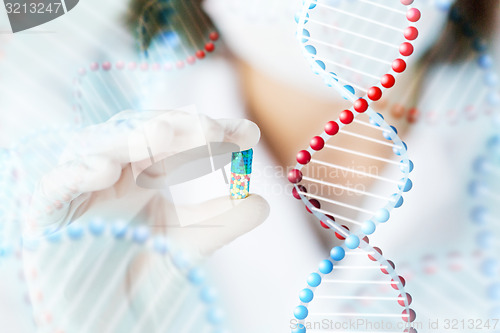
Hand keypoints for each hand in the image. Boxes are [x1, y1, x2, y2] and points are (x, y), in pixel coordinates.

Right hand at [25, 109, 269, 255]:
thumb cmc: (140, 268)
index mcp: (146, 171)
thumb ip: (222, 222)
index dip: (210, 132)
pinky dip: (77, 173)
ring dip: (129, 138)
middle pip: (142, 132)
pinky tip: (105, 170)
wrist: (101, 311)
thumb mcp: (188, 243)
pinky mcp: (48, 211)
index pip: (179, 141)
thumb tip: (263, 202)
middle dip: (177, 127)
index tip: (248, 133)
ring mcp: (81, 187)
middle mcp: (115, 171)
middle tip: (213, 129)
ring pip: (98, 146)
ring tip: (164, 136)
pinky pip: (56, 184)